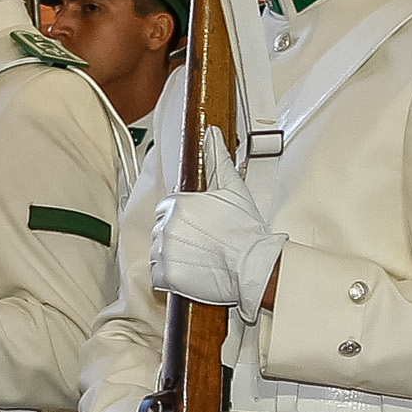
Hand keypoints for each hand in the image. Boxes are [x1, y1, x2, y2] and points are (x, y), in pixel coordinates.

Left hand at [152, 136, 283, 312]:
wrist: (254, 265)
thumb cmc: (246, 230)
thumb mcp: (233, 188)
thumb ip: (217, 160)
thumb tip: (211, 135)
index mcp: (179, 204)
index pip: (166, 208)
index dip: (182, 218)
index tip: (196, 226)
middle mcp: (167, 227)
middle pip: (161, 229)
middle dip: (177, 236)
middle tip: (201, 243)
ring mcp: (165, 252)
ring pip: (157, 251)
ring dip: (172, 255)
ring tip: (196, 257)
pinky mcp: (166, 276)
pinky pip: (156, 275)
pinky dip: (169, 275)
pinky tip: (189, 271)